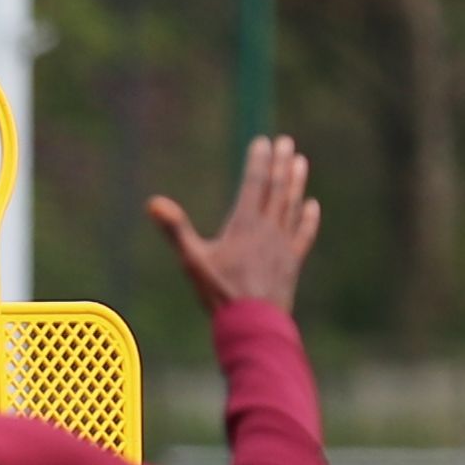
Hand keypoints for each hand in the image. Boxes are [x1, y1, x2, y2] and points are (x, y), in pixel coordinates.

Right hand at [147, 135, 321, 314]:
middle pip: (277, 189)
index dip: (258, 161)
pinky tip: (312, 205)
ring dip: (296, 183)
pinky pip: (303, 234)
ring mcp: (283, 245)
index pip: (254, 184)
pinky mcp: (292, 262)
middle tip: (286, 141)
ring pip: (292, 206)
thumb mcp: (192, 260)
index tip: (263, 141)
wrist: (253, 324)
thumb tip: (153, 203)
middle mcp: (268, 229)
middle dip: (281, 163)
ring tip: (300, 162)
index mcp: (244, 224)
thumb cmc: (219, 293)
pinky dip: (308, 218)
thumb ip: (175, 229)